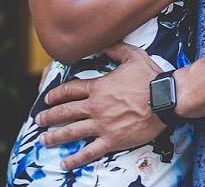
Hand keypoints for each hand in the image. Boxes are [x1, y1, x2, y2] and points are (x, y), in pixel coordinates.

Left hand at [36, 42, 163, 170]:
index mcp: (99, 87)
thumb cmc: (150, 77)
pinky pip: (88, 153)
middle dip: (49, 116)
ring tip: (44, 139)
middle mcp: (96, 107)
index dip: (56, 94)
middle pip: (66, 112)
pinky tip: (64, 163)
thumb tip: (103, 42)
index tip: (47, 98)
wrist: (164, 99)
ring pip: (72, 132)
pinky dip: (75, 159)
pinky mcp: (111, 141)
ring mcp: (102, 125)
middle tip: (39, 120)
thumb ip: (115, 49)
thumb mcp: (133, 56)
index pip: (71, 90)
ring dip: (55, 136)